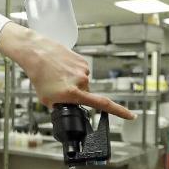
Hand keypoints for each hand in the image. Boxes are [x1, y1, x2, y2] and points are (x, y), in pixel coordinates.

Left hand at [0, 22, 134, 119]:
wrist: (36, 53)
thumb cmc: (39, 76)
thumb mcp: (47, 100)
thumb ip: (61, 107)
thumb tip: (68, 110)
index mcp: (73, 93)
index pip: (102, 104)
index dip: (119, 111)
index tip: (131, 115)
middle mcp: (81, 81)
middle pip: (86, 94)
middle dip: (76, 95)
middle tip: (60, 88)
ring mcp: (83, 70)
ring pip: (83, 83)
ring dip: (73, 82)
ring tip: (58, 76)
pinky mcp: (82, 61)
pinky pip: (81, 72)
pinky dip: (73, 73)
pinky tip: (62, 69)